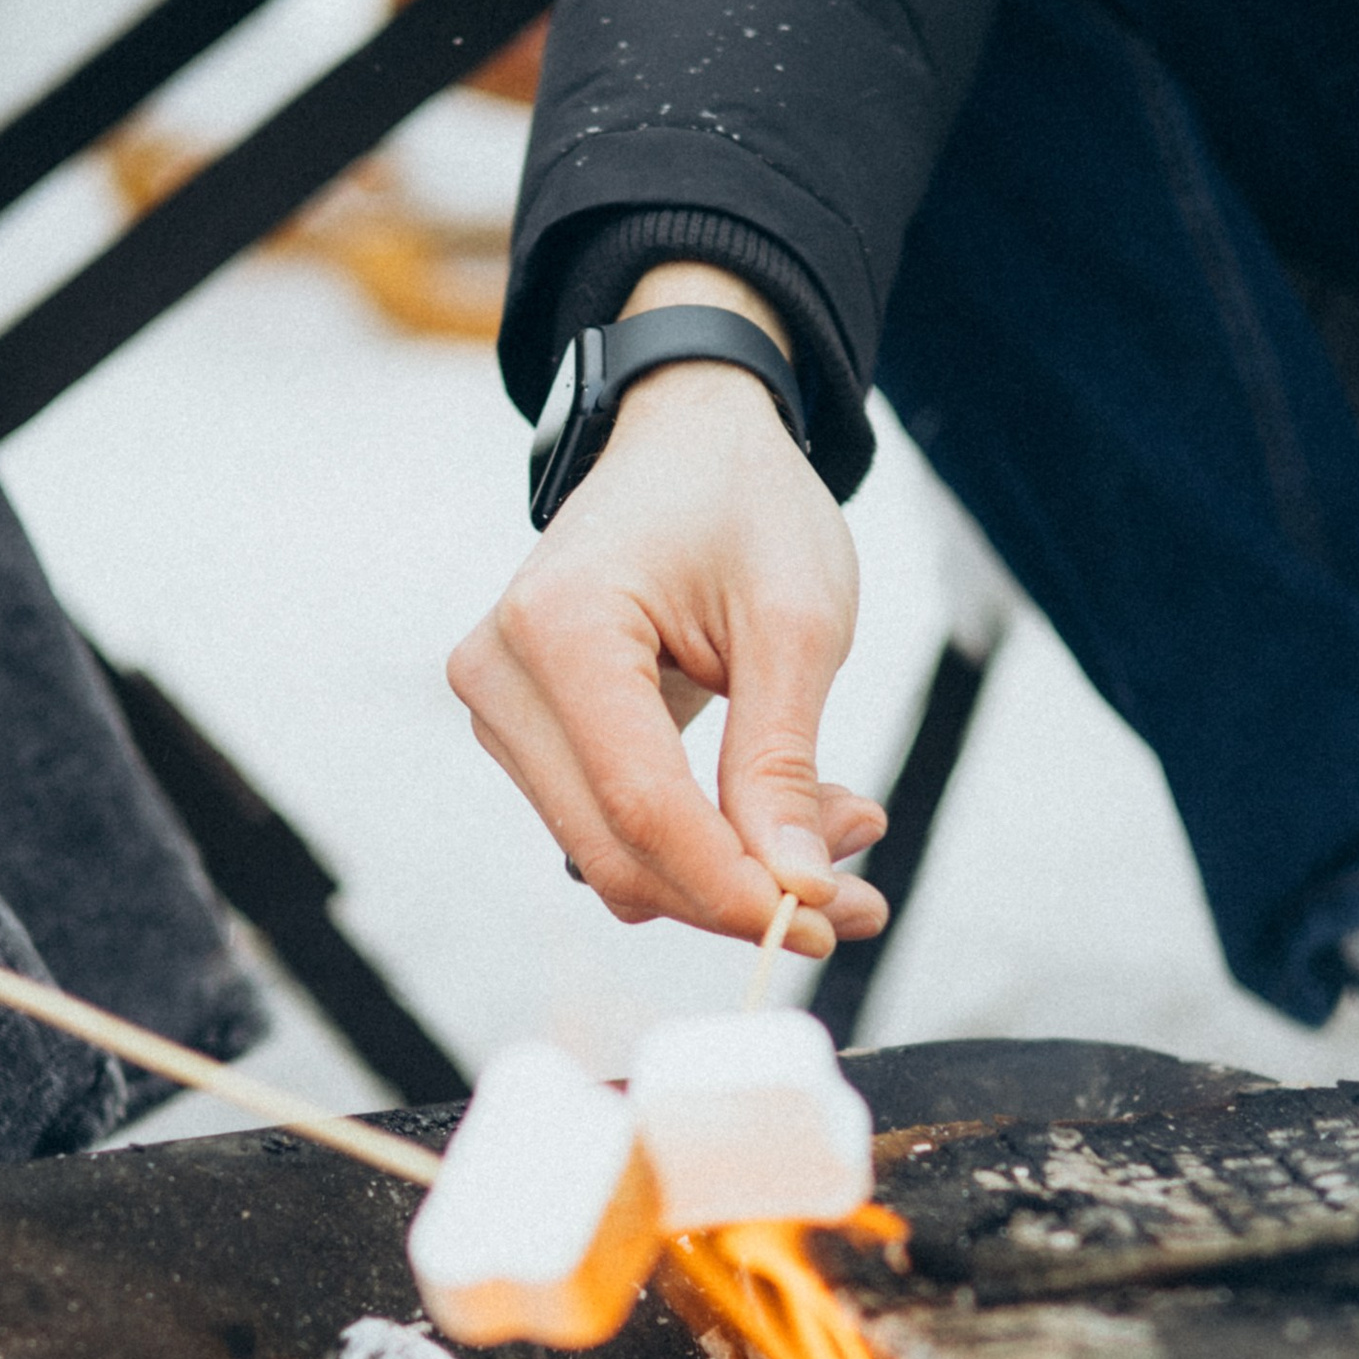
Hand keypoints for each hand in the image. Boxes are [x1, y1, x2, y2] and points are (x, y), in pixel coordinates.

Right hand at [449, 288, 888, 958]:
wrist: (684, 437)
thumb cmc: (744, 504)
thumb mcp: (795, 621)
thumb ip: (784, 761)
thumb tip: (798, 892)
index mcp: (560, 626)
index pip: (641, 806)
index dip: (734, 884)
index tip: (829, 921)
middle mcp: (500, 675)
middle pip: (615, 853)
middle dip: (739, 894)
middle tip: (858, 896)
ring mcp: (499, 709)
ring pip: (611, 858)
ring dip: (728, 874)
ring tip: (839, 829)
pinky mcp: (523, 735)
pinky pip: (608, 830)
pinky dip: (699, 847)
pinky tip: (780, 818)